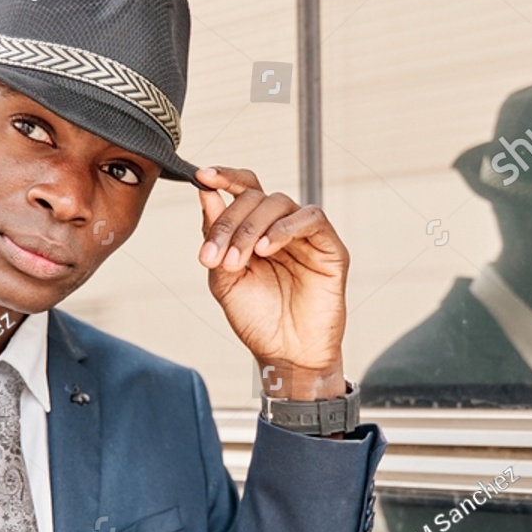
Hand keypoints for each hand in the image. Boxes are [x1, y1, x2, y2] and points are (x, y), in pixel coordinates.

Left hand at [195, 166, 347, 399]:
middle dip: (229, 223)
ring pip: (279, 203)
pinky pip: (311, 219)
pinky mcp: (329, 248)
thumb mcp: (224, 279)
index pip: (243, 189)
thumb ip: (215, 238)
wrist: (285, 355)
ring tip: (240, 260)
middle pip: (255, 197)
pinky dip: (285, 228)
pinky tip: (266, 248)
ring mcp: (306, 236)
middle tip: (215, 256)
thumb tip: (205, 194)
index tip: (202, 176)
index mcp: (255, 230)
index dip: (224, 177)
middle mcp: (281, 227)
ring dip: (251, 228)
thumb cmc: (257, 320)